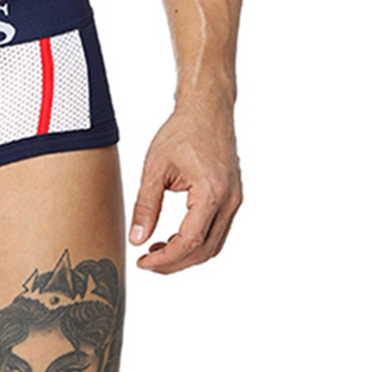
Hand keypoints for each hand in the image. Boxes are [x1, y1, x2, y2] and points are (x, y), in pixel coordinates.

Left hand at [129, 104, 241, 273]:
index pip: (189, 241)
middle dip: (175, 262)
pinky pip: (217, 230)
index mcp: (211, 192)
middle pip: (205, 250)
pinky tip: (173, 237)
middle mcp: (230, 201)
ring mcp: (235, 200)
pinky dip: (196, 241)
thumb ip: (146, 205)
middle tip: (147, 262)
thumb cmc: (182, 131)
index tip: (143, 262)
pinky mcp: (233, 198)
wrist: (207, 109)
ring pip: (214, 244)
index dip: (165, 258)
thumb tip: (137, 239)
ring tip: (157, 251)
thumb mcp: (155, 167)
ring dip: (186, 254)